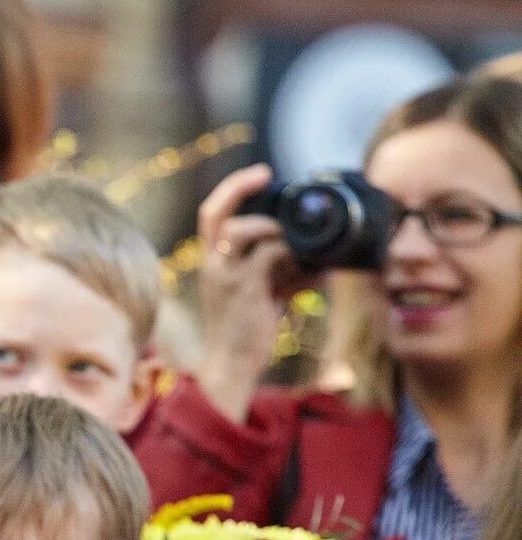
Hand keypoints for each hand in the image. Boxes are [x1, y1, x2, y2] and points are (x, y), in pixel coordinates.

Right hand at [194, 163, 317, 422]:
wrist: (232, 366)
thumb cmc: (247, 331)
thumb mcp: (267, 294)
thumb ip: (288, 272)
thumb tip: (326, 261)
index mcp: (215, 261)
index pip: (213, 214)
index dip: (235, 189)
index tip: (264, 175)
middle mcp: (212, 263)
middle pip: (212, 211)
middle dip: (238, 186)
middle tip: (266, 174)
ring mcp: (223, 274)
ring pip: (241, 229)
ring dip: (274, 227)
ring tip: (301, 243)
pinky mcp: (241, 288)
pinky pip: (267, 256)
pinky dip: (294, 255)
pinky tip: (316, 269)